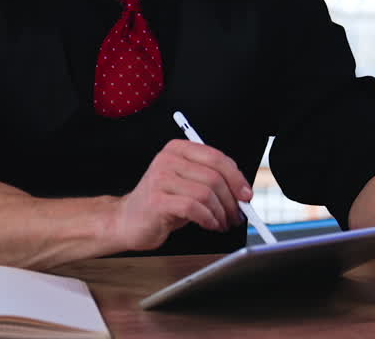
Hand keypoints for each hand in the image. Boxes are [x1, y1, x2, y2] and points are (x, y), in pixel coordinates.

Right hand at [109, 139, 249, 251]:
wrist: (128, 221)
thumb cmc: (162, 203)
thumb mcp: (186, 184)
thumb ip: (210, 180)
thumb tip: (242, 191)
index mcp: (178, 149)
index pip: (216, 157)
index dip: (236, 177)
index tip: (246, 194)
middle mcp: (168, 159)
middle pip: (214, 176)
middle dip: (231, 200)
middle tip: (238, 215)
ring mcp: (160, 178)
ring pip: (206, 193)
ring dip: (221, 213)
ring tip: (222, 223)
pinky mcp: (157, 200)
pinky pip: (194, 208)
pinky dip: (208, 219)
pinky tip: (210, 225)